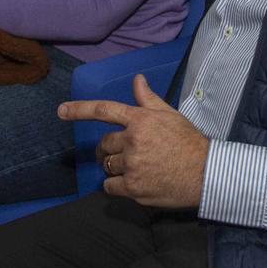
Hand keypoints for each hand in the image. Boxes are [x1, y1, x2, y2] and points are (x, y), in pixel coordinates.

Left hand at [62, 74, 209, 208]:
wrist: (206, 173)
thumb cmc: (189, 142)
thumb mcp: (170, 115)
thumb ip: (148, 99)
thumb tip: (137, 80)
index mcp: (140, 120)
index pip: (104, 110)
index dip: (79, 110)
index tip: (61, 111)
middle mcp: (132, 140)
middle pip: (105, 145)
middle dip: (108, 150)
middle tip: (122, 154)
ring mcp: (132, 165)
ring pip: (107, 166)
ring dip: (115, 167)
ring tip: (135, 169)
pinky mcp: (133, 187)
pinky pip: (110, 186)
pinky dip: (116, 186)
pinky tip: (133, 183)